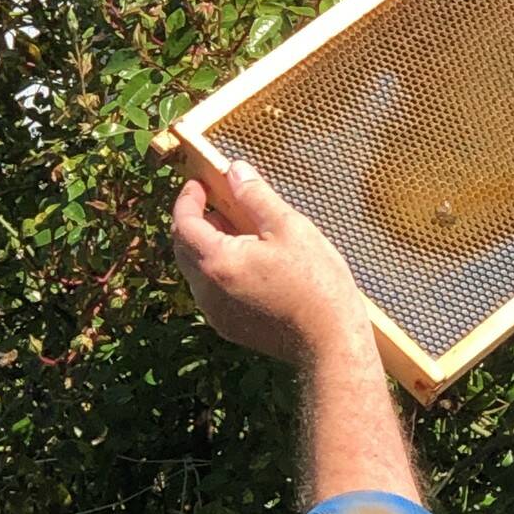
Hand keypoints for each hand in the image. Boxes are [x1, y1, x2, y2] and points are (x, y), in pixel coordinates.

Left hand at [171, 160, 371, 364]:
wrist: (331, 342)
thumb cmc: (316, 283)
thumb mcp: (290, 228)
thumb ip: (256, 196)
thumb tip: (234, 170)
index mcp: (217, 261)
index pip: (183, 223)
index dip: (188, 200)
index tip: (199, 185)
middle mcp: (207, 290)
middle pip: (184, 248)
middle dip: (195, 222)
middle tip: (219, 205)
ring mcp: (216, 313)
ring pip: (197, 271)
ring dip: (209, 248)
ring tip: (241, 233)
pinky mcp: (229, 327)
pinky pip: (212, 292)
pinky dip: (220, 271)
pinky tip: (251, 265)